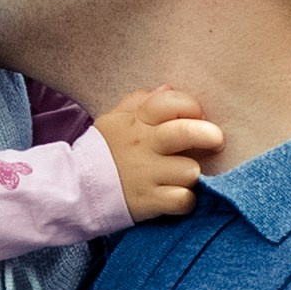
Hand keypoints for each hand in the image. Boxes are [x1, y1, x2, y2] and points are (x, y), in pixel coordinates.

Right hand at [95, 88, 223, 220]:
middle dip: (208, 135)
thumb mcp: (115, 119)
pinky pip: (182, 200)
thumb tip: (167, 88)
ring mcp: (146, 174)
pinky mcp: (148, 201)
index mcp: (137, 121)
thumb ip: (140, 102)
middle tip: (216, 141)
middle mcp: (143, 145)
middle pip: (185, 133)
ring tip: (182, 176)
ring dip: (192, 175)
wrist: (75, 188)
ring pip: (189, 170)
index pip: (170, 102)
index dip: (190, 106)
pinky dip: (185, 201)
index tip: (197, 114)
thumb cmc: (103, 151)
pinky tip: (177, 197)